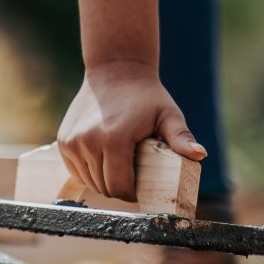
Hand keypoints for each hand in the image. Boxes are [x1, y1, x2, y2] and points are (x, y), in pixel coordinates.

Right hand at [57, 62, 205, 202]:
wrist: (115, 70)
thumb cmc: (146, 96)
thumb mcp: (168, 115)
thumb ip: (181, 137)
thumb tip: (200, 155)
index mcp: (114, 140)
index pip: (120, 187)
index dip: (132, 194)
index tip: (141, 188)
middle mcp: (88, 142)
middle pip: (104, 187)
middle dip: (119, 189)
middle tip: (133, 178)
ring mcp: (72, 142)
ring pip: (89, 181)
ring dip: (103, 181)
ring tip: (119, 167)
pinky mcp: (64, 142)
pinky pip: (77, 171)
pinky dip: (89, 172)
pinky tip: (103, 160)